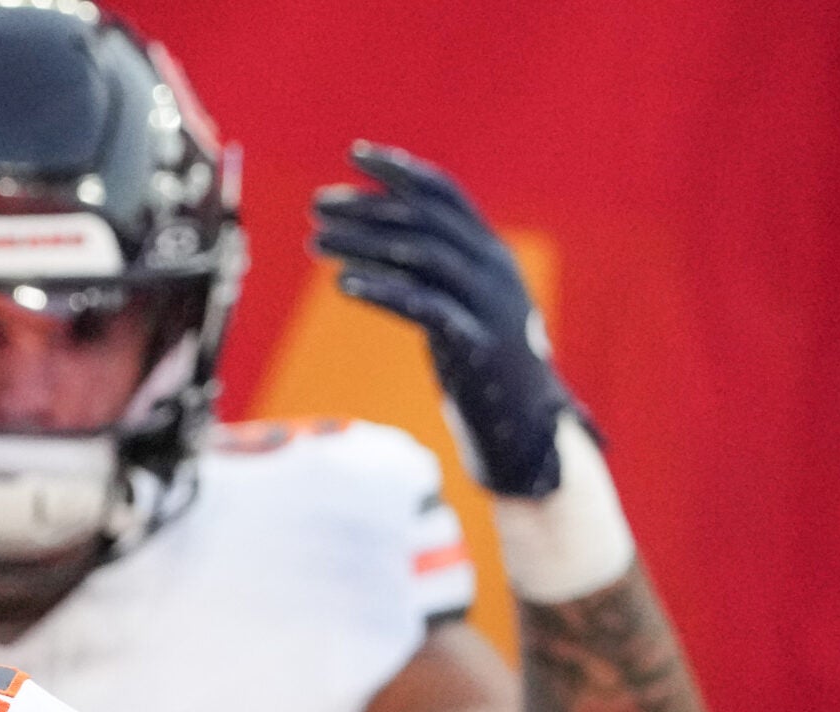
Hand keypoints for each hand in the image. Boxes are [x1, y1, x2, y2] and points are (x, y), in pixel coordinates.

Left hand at [311, 141, 581, 496]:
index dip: (401, 172)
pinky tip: (342, 285)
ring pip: (422, 257)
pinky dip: (383, 291)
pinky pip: (424, 307)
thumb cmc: (484, 368)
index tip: (355, 156)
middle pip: (425, 221)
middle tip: (316, 205)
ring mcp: (488, 305)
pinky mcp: (475, 344)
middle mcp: (494, 269)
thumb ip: (430, 275)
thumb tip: (372, 246)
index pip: (445, 195)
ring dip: (363, 245)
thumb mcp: (459, 309)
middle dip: (368, 208)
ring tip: (315, 242)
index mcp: (492, 254)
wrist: (524, 427)